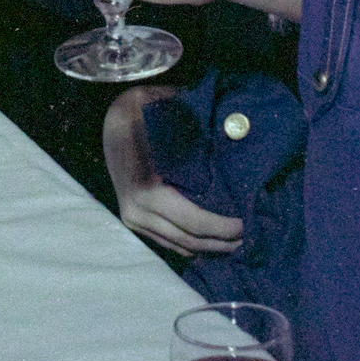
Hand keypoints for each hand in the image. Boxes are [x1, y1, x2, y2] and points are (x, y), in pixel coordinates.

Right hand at [102, 86, 245, 257]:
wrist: (110, 120)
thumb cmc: (143, 113)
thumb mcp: (169, 115)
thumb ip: (196, 129)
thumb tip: (235, 135)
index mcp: (146, 189)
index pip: (194, 221)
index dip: (223, 227)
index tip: (246, 222)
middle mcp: (137, 210)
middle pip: (189, 240)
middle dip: (221, 242)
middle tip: (249, 235)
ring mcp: (133, 219)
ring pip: (179, 246)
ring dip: (210, 247)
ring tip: (236, 240)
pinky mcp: (134, 221)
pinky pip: (169, 242)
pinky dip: (193, 244)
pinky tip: (212, 237)